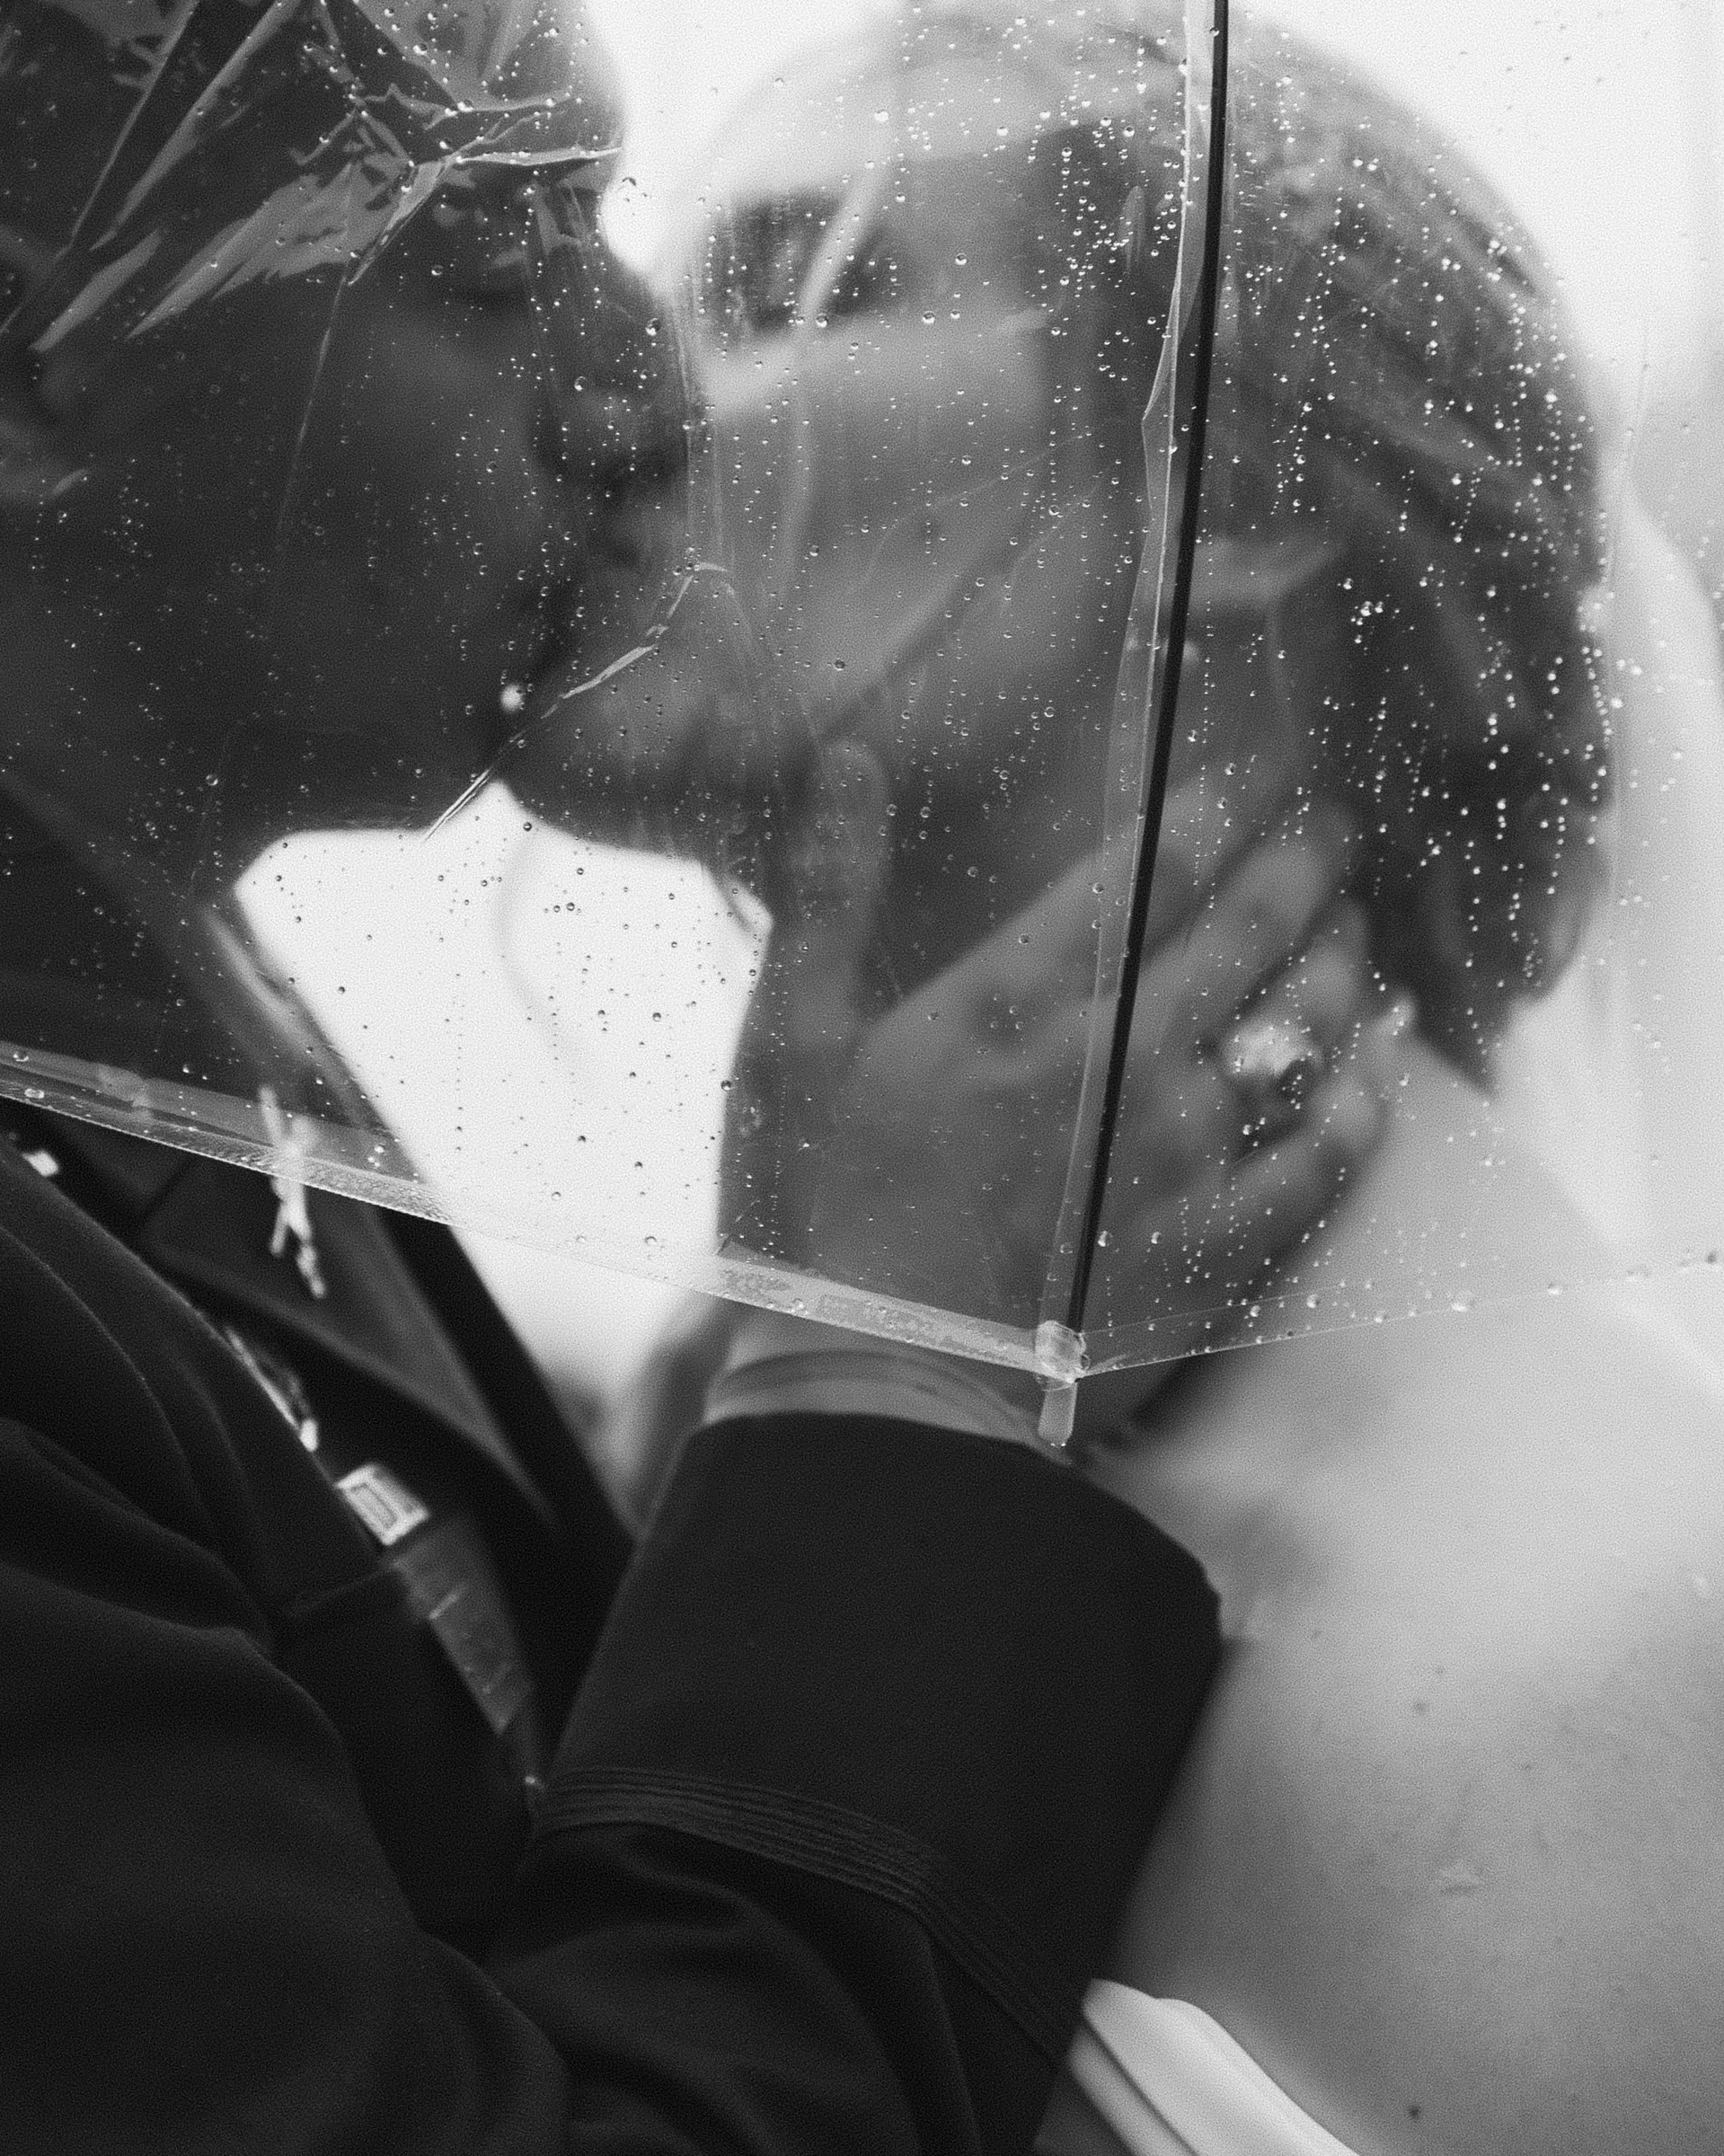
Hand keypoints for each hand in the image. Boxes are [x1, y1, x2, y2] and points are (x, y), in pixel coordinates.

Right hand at [721, 746, 1391, 1359]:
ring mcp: (1184, 1157)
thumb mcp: (783, 1044)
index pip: (1149, 870)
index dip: (1217, 808)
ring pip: (1300, 1031)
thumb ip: (826, 894)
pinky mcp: (1219, 1249)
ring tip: (1356, 934)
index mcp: (1016, 1001)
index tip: (1257, 774)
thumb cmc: (816, 1220)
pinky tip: (1372, 1078)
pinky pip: (1325, 1160)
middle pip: (1249, 932)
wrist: (878, 1394)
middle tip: (1338, 828)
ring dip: (1339, 968)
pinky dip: (1359, 1107)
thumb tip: (845, 761)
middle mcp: (1120, 1060)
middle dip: (1305, 865)